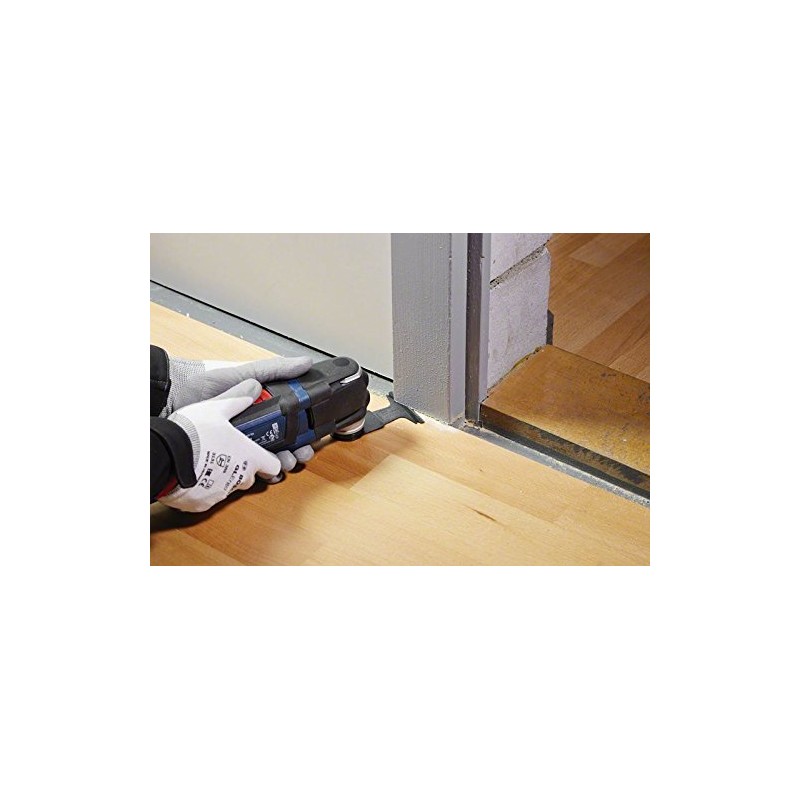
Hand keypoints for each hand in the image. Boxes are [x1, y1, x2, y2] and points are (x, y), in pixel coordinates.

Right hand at [159, 379, 287, 512]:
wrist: (163, 456)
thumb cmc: (193, 432)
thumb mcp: (217, 408)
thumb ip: (238, 400)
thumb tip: (254, 388)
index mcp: (249, 457)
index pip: (274, 467)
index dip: (269, 461)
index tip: (262, 455)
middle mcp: (239, 479)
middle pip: (250, 478)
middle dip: (243, 468)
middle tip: (228, 454)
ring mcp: (220, 494)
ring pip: (229, 488)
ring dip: (223, 478)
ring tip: (207, 461)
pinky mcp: (202, 504)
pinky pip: (208, 497)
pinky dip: (203, 489)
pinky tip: (193, 473)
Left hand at [164, 353, 315, 473]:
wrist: (168, 397)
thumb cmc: (203, 381)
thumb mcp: (244, 372)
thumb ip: (275, 369)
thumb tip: (305, 362)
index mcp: (260, 404)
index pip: (289, 420)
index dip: (303, 430)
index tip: (312, 438)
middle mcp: (251, 423)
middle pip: (281, 442)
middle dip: (294, 451)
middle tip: (299, 455)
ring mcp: (237, 440)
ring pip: (265, 457)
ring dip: (279, 463)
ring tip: (284, 464)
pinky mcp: (223, 454)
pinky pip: (243, 467)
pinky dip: (256, 472)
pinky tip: (262, 473)